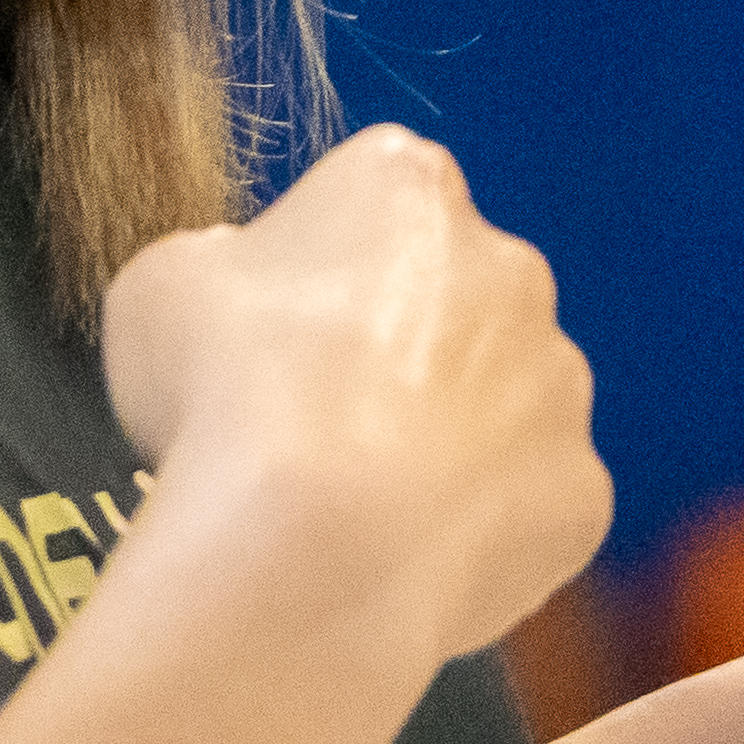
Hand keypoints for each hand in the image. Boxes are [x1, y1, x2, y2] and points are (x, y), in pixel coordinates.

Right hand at [93, 131, 611, 678]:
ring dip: (448, 434)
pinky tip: (408, 556)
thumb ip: (215, 268)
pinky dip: (479, 526)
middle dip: (401, 346)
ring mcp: (560, 383)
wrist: (316, 550)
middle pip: (454, 295)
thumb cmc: (228, 398)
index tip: (277, 334)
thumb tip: (240, 290)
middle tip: (317, 421)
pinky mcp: (584, 488)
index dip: (319, 272)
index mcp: (407, 187)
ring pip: (503, 399)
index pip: (373, 203)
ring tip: (361, 502)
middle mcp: (511, 267)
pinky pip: (528, 501)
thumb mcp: (159, 292)